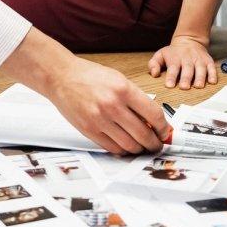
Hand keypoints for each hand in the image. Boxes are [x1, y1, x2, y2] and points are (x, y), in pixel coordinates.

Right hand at [47, 58, 170, 155]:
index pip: (153, 114)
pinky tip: (126, 147)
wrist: (61, 77)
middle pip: (143, 134)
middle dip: (154, 143)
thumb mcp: (118, 79)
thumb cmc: (89, 76)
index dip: (163, 127)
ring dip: (140, 149)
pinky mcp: (89, 130)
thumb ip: (135, 98)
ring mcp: (100, 120)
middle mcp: (113, 105)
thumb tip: (152, 119)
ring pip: (129, 145)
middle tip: (157, 144)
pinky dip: (123, 150)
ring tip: (143, 147)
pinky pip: (112, 148)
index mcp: (123, 89)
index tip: (165, 132)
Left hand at [148, 36, 218, 89]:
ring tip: (198, 86)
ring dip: (200, 78)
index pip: (172, 68)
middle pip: (187, 69)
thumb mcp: (160, 55)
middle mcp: (187, 59)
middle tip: (184, 87)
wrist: (189, 40)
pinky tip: (212, 82)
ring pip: (200, 69)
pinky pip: (212, 68)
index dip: (171, 77)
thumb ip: (154, 64)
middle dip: (186, 78)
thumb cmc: (173, 52)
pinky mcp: (208, 61)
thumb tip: (154, 74)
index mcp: (175, 58)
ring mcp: (199, 60)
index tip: (169, 85)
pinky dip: (213, 74)